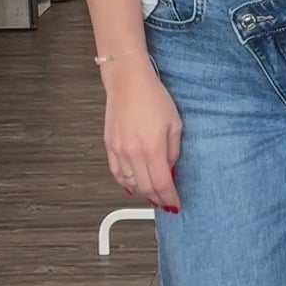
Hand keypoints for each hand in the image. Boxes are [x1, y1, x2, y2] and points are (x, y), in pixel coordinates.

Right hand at [102, 54, 183, 211]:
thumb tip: (170, 170)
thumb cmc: (153, 97)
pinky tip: (134, 185)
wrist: (128, 82)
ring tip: (153, 194)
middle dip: (158, 199)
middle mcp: (133, 152)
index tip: (175, 203)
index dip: (169, 198)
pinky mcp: (109, 146)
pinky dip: (126, 183)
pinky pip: (117, 174)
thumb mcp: (175, 124)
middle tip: (166, 202)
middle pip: (146, 188)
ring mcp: (119, 150)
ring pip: (130, 184)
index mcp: (153, 147)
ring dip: (143, 192)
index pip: (162, 184)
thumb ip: (173, 151)